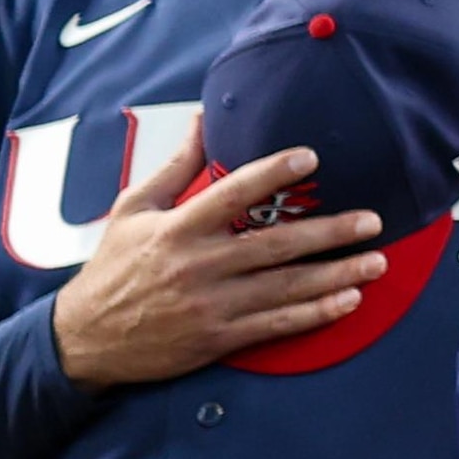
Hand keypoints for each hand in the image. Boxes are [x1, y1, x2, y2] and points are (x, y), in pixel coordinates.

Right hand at [46, 148, 386, 386]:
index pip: (232, 194)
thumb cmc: (113, 267)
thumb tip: (203, 119)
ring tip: (376, 260)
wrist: (82, 339)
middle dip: (330, 233)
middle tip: (373, 220)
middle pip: (275, 245)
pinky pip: (275, 324)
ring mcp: (210, 305)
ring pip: (285, 287)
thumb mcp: (134, 210)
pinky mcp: (217, 338)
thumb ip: (176, 167)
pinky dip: (314, 313)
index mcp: (178, 229)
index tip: (311, 157)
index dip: (272, 173)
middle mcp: (197, 266)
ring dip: (336, 274)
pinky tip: (348, 301)